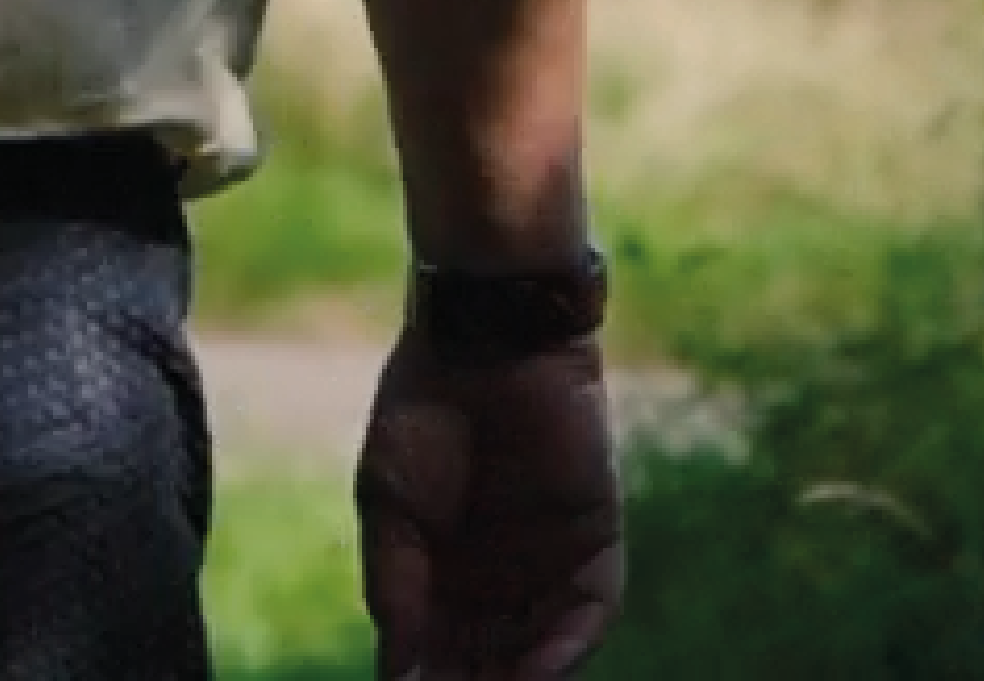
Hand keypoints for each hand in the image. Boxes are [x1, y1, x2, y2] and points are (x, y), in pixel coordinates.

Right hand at [353, 331, 622, 678]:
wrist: (484, 335)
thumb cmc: (423, 411)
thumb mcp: (390, 506)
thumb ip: (397, 588)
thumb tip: (398, 676)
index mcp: (442, 575)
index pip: (438, 656)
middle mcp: (498, 578)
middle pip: (491, 664)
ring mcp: (549, 560)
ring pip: (541, 649)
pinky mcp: (593, 537)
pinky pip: (591, 609)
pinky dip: (569, 647)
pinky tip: (541, 675)